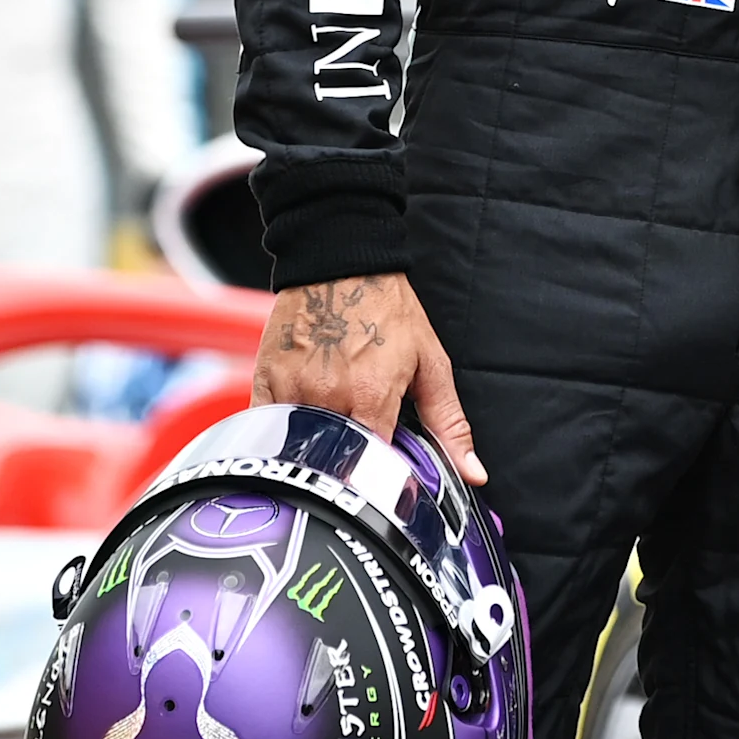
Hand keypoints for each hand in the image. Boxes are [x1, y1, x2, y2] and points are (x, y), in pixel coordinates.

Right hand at [250, 272, 483, 483]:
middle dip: (350, 459)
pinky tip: (301, 420)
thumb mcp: (431, 363)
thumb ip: (449, 422)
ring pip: (301, 446)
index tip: (386, 470)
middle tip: (361, 441)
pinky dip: (283, 433)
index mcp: (370, 398)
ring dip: (318, 444)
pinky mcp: (264, 383)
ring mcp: (290, 392)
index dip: (381, 474)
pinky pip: (267, 429)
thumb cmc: (389, 311)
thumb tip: (474, 473)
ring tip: (335, 420)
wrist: (342, 264)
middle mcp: (327, 400)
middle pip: (336, 458)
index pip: (373, 466)